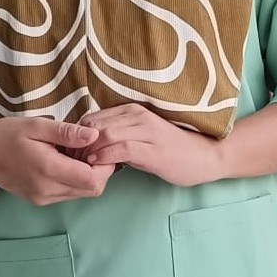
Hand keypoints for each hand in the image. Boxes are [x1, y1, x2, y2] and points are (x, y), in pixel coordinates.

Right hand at [0, 115, 115, 205]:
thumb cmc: (5, 136)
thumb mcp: (36, 125)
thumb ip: (66, 132)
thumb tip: (94, 135)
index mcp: (48, 169)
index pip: (93, 179)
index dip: (105, 165)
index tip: (99, 146)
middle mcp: (47, 190)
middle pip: (92, 190)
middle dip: (100, 170)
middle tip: (90, 148)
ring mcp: (44, 198)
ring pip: (82, 193)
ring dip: (87, 176)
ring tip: (76, 153)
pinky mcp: (41, 201)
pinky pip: (69, 194)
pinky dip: (75, 180)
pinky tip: (65, 162)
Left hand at [78, 104, 225, 185]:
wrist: (205, 157)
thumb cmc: (171, 149)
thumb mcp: (141, 136)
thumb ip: (119, 135)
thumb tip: (91, 144)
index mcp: (133, 110)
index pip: (92, 117)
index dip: (76, 135)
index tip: (71, 152)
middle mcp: (138, 116)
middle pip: (94, 124)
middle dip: (77, 144)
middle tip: (71, 162)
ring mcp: (147, 132)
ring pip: (104, 134)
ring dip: (87, 152)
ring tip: (81, 166)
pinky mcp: (153, 150)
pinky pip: (121, 149)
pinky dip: (104, 156)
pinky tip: (97, 165)